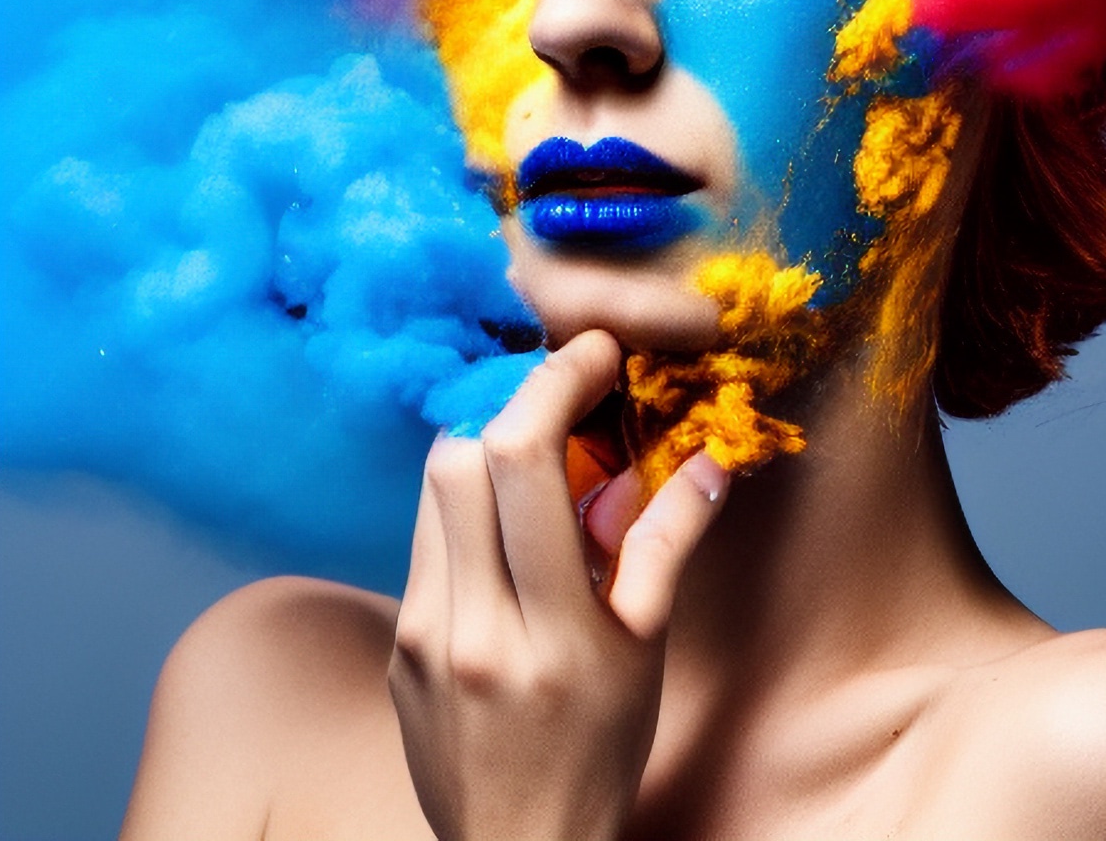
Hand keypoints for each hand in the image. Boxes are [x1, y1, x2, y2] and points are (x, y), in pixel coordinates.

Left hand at [389, 329, 728, 840]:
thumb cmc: (598, 750)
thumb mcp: (647, 652)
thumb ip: (667, 547)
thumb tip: (710, 460)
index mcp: (545, 628)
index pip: (524, 460)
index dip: (557, 382)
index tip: (596, 355)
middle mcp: (469, 625)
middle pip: (459, 455)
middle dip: (515, 404)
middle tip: (565, 397)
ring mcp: (419, 636)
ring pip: (432, 489)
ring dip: (485, 450)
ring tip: (539, 461)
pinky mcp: (394, 646)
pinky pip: (423, 540)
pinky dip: (465, 508)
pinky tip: (507, 532)